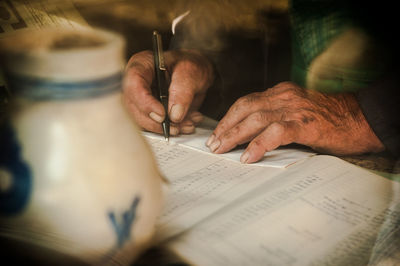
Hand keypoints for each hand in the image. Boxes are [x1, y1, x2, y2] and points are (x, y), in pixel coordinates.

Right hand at [123, 49, 213, 134]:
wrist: (195, 73)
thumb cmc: (190, 65)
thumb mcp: (191, 71)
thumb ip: (183, 90)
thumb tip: (174, 115)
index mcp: (142, 65)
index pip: (134, 85)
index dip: (145, 103)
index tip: (162, 115)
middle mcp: (137, 84)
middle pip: (134, 108)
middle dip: (155, 123)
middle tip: (176, 126)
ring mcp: (141, 99)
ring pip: (143, 121)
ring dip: (165, 128)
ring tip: (187, 125)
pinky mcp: (149, 112)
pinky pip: (154, 126)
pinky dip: (172, 129)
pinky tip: (187, 124)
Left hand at [206, 81, 384, 162]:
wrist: (361, 118)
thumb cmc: (328, 119)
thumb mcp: (297, 112)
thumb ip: (276, 118)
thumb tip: (250, 137)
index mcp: (281, 93)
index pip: (246, 102)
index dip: (229, 118)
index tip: (217, 133)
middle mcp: (284, 96)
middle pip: (244, 108)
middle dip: (225, 127)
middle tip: (213, 144)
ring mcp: (294, 109)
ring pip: (255, 119)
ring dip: (234, 135)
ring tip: (221, 150)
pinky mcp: (305, 124)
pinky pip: (275, 133)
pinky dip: (258, 145)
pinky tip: (247, 157)